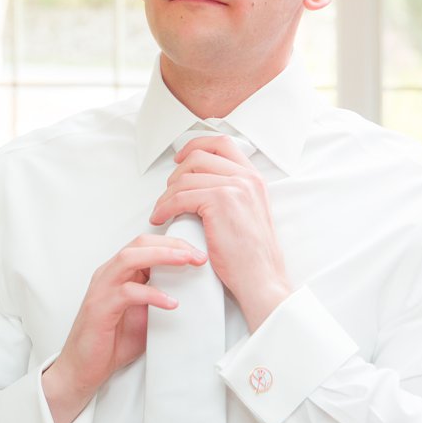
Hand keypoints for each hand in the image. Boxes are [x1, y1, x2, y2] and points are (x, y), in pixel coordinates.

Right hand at [40, 234, 205, 422]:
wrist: (84, 367)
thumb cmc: (112, 341)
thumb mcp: (143, 314)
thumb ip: (157, 297)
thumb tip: (190, 291)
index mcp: (118, 273)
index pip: (145, 245)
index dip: (173, 244)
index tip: (198, 253)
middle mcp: (108, 274)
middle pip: (139, 244)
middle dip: (171, 245)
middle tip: (197, 255)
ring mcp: (102, 288)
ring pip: (130, 258)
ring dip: (161, 257)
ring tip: (186, 262)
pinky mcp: (100, 306)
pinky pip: (128, 292)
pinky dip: (152, 294)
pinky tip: (171, 303)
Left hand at [149, 134, 292, 329]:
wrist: (261, 278)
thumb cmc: (250, 254)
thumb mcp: (248, 211)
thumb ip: (231, 191)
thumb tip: (198, 180)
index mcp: (254, 178)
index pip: (222, 144)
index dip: (196, 145)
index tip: (180, 159)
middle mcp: (247, 177)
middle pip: (198, 156)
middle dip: (177, 173)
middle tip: (168, 192)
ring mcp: (234, 187)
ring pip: (185, 178)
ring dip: (166, 195)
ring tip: (161, 210)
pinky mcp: (219, 201)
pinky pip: (179, 197)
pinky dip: (164, 207)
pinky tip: (160, 218)